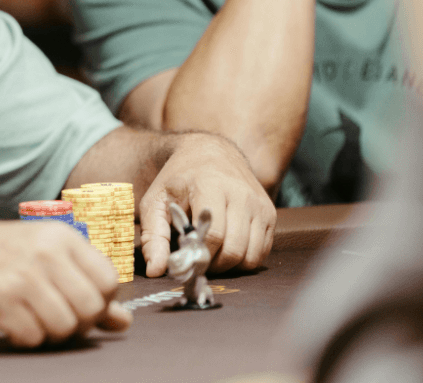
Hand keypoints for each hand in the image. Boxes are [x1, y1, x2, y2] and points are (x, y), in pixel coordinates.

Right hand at [0, 216, 132, 346]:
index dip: (101, 301)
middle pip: (91, 308)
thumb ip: (84, 285)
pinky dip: (25, 337)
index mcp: (61, 237)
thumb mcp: (43, 256)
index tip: (80, 302)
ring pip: (65, 326)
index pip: (110, 281)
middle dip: (79, 323)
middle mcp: (45, 253)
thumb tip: (123, 321)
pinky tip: (12, 321)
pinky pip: (33, 337)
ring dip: (52, 333)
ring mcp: (23, 277)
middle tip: (57, 317)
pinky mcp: (0, 300)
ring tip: (33, 319)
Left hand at [139, 134, 274, 276]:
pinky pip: (262, 252)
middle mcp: (241, 195)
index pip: (213, 235)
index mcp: (211, 186)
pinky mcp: (269, 214)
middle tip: (197, 261)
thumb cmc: (179, 178)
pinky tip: (225, 249)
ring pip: (251, 255)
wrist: (211, 152)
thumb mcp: (156, 201)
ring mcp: (259, 205)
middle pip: (233, 249)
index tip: (185, 260)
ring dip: (229, 265)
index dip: (199, 256)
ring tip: (210, 255)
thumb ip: (153, 236)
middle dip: (213, 264)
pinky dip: (244, 259)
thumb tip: (154, 271)